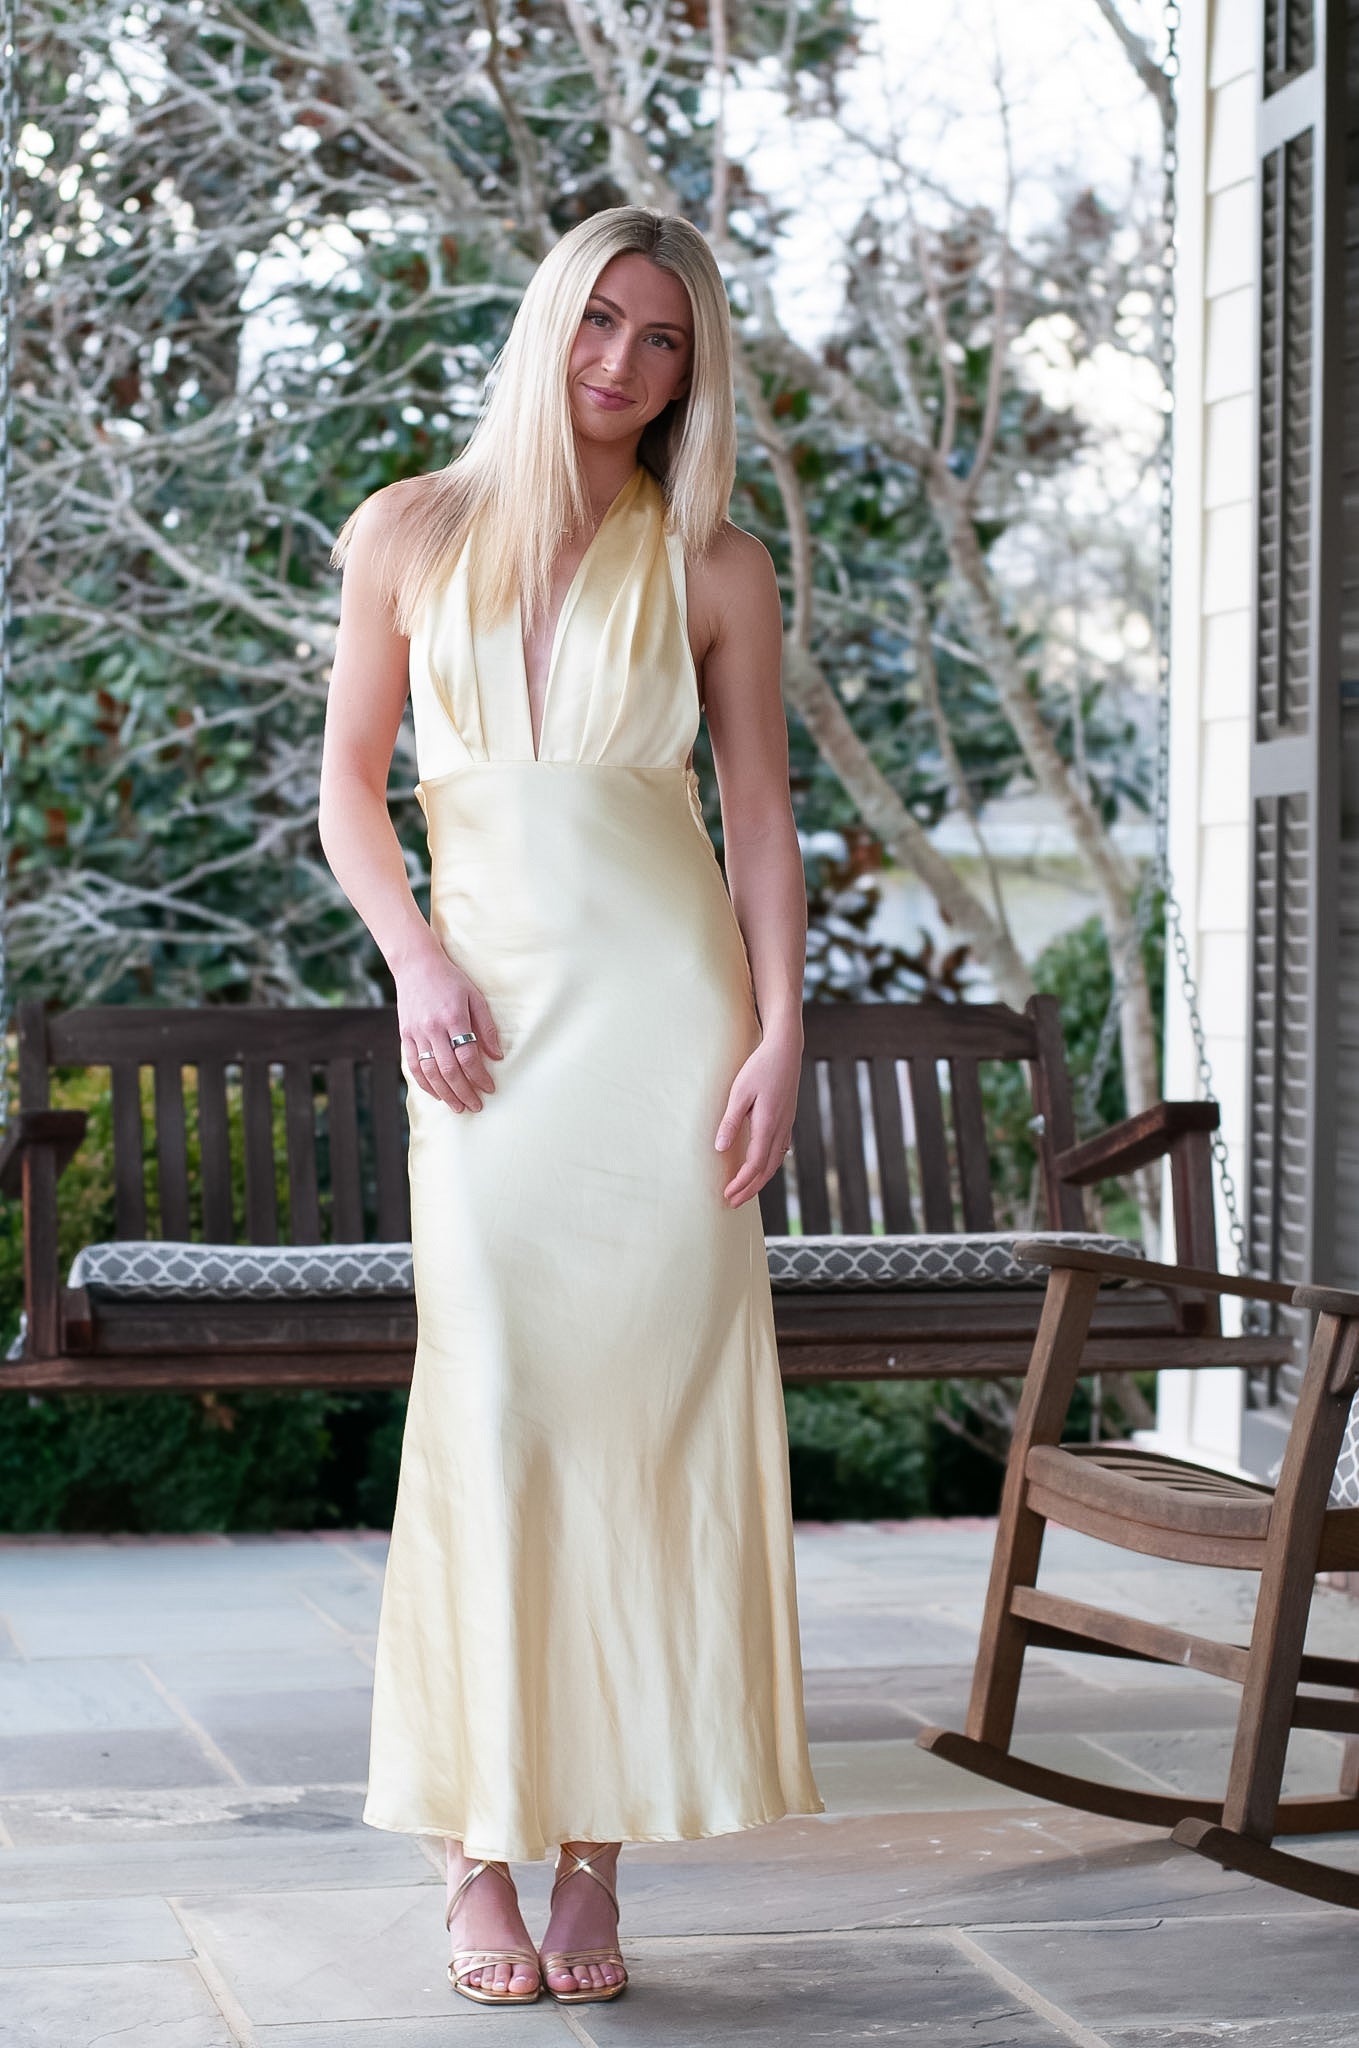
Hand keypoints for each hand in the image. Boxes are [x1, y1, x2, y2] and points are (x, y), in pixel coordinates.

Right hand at [398, 944, 503, 1112]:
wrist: (416, 965)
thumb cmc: (450, 980)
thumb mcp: (475, 996)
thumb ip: (486, 1026)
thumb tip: (497, 1056)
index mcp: (453, 1017)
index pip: (468, 1056)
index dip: (480, 1076)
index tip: (490, 1088)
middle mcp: (432, 1028)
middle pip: (448, 1069)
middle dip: (464, 1092)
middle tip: (475, 1106)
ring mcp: (416, 1033)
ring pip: (430, 1072)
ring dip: (445, 1093)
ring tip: (458, 1106)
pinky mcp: (404, 1035)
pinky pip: (413, 1066)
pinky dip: (425, 1084)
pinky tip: (437, 1094)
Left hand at [714, 1031, 799, 1206]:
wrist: (786, 1050)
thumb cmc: (760, 1067)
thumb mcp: (740, 1092)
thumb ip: (731, 1121)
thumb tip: (720, 1148)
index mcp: (768, 1125)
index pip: (755, 1165)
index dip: (742, 1183)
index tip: (728, 1196)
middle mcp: (781, 1129)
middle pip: (767, 1170)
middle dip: (750, 1189)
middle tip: (733, 1203)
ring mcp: (787, 1125)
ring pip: (775, 1162)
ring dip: (760, 1179)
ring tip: (746, 1190)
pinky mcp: (787, 1119)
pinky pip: (779, 1151)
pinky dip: (769, 1165)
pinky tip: (762, 1167)